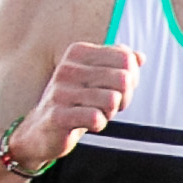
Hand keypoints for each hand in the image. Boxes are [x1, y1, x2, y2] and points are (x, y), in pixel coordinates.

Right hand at [14, 41, 136, 169]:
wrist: (43, 130)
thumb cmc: (77, 101)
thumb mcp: (99, 77)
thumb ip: (119, 63)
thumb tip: (140, 57)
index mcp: (78, 52)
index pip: (126, 59)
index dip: (131, 78)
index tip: (114, 88)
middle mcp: (68, 68)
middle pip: (124, 79)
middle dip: (124, 97)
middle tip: (107, 105)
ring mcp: (61, 91)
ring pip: (113, 100)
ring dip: (110, 112)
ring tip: (95, 112)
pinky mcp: (58, 115)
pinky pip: (96, 118)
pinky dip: (99, 124)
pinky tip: (86, 123)